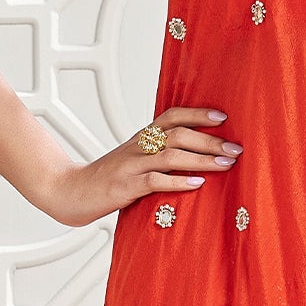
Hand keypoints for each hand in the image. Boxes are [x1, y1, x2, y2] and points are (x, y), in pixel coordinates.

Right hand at [38, 106, 241, 225]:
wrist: (69, 191)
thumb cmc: (106, 180)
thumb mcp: (133, 161)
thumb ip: (157, 156)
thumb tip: (192, 159)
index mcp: (141, 138)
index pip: (172, 116)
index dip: (198, 114)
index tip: (223, 117)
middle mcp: (138, 147)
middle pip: (179, 135)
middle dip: (211, 140)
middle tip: (236, 149)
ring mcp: (131, 166)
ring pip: (171, 155)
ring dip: (202, 159)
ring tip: (226, 165)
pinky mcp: (125, 187)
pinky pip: (154, 181)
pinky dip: (178, 182)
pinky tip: (197, 184)